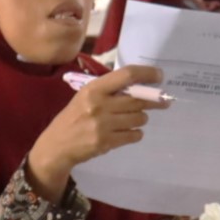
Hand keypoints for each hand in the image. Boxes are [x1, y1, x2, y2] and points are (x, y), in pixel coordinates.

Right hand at [25, 65, 161, 200]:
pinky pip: (134, 135)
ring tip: (134, 119)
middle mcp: (99, 105)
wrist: (57, 145)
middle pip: (137, 100)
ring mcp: (103, 125)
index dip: (147, 74)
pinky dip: (136, 133)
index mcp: (93, 89)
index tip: (159, 76)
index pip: (126, 75)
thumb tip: (141, 86)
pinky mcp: (106, 142)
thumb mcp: (85, 97)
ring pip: (139, 118)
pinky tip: (128, 132)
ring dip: (142, 118)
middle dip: (154, 100)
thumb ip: (109, 91)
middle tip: (162, 101)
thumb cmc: (73, 117)